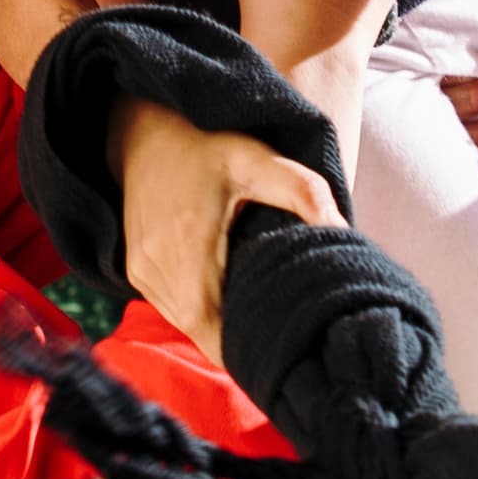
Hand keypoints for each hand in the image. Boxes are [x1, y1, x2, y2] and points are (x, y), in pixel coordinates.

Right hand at [108, 95, 340, 365]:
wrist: (146, 131)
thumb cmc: (209, 145)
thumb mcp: (259, 158)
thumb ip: (303, 191)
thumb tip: (342, 229)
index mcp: (188, 248)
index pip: (214, 332)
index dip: (247, 348)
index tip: (281, 345)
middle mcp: (156, 267)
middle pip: (203, 333)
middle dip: (239, 340)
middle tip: (280, 333)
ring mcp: (141, 272)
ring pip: (186, 325)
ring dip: (218, 325)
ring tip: (256, 313)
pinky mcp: (135, 270)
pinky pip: (171, 308)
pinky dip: (198, 310)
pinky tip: (225, 291)